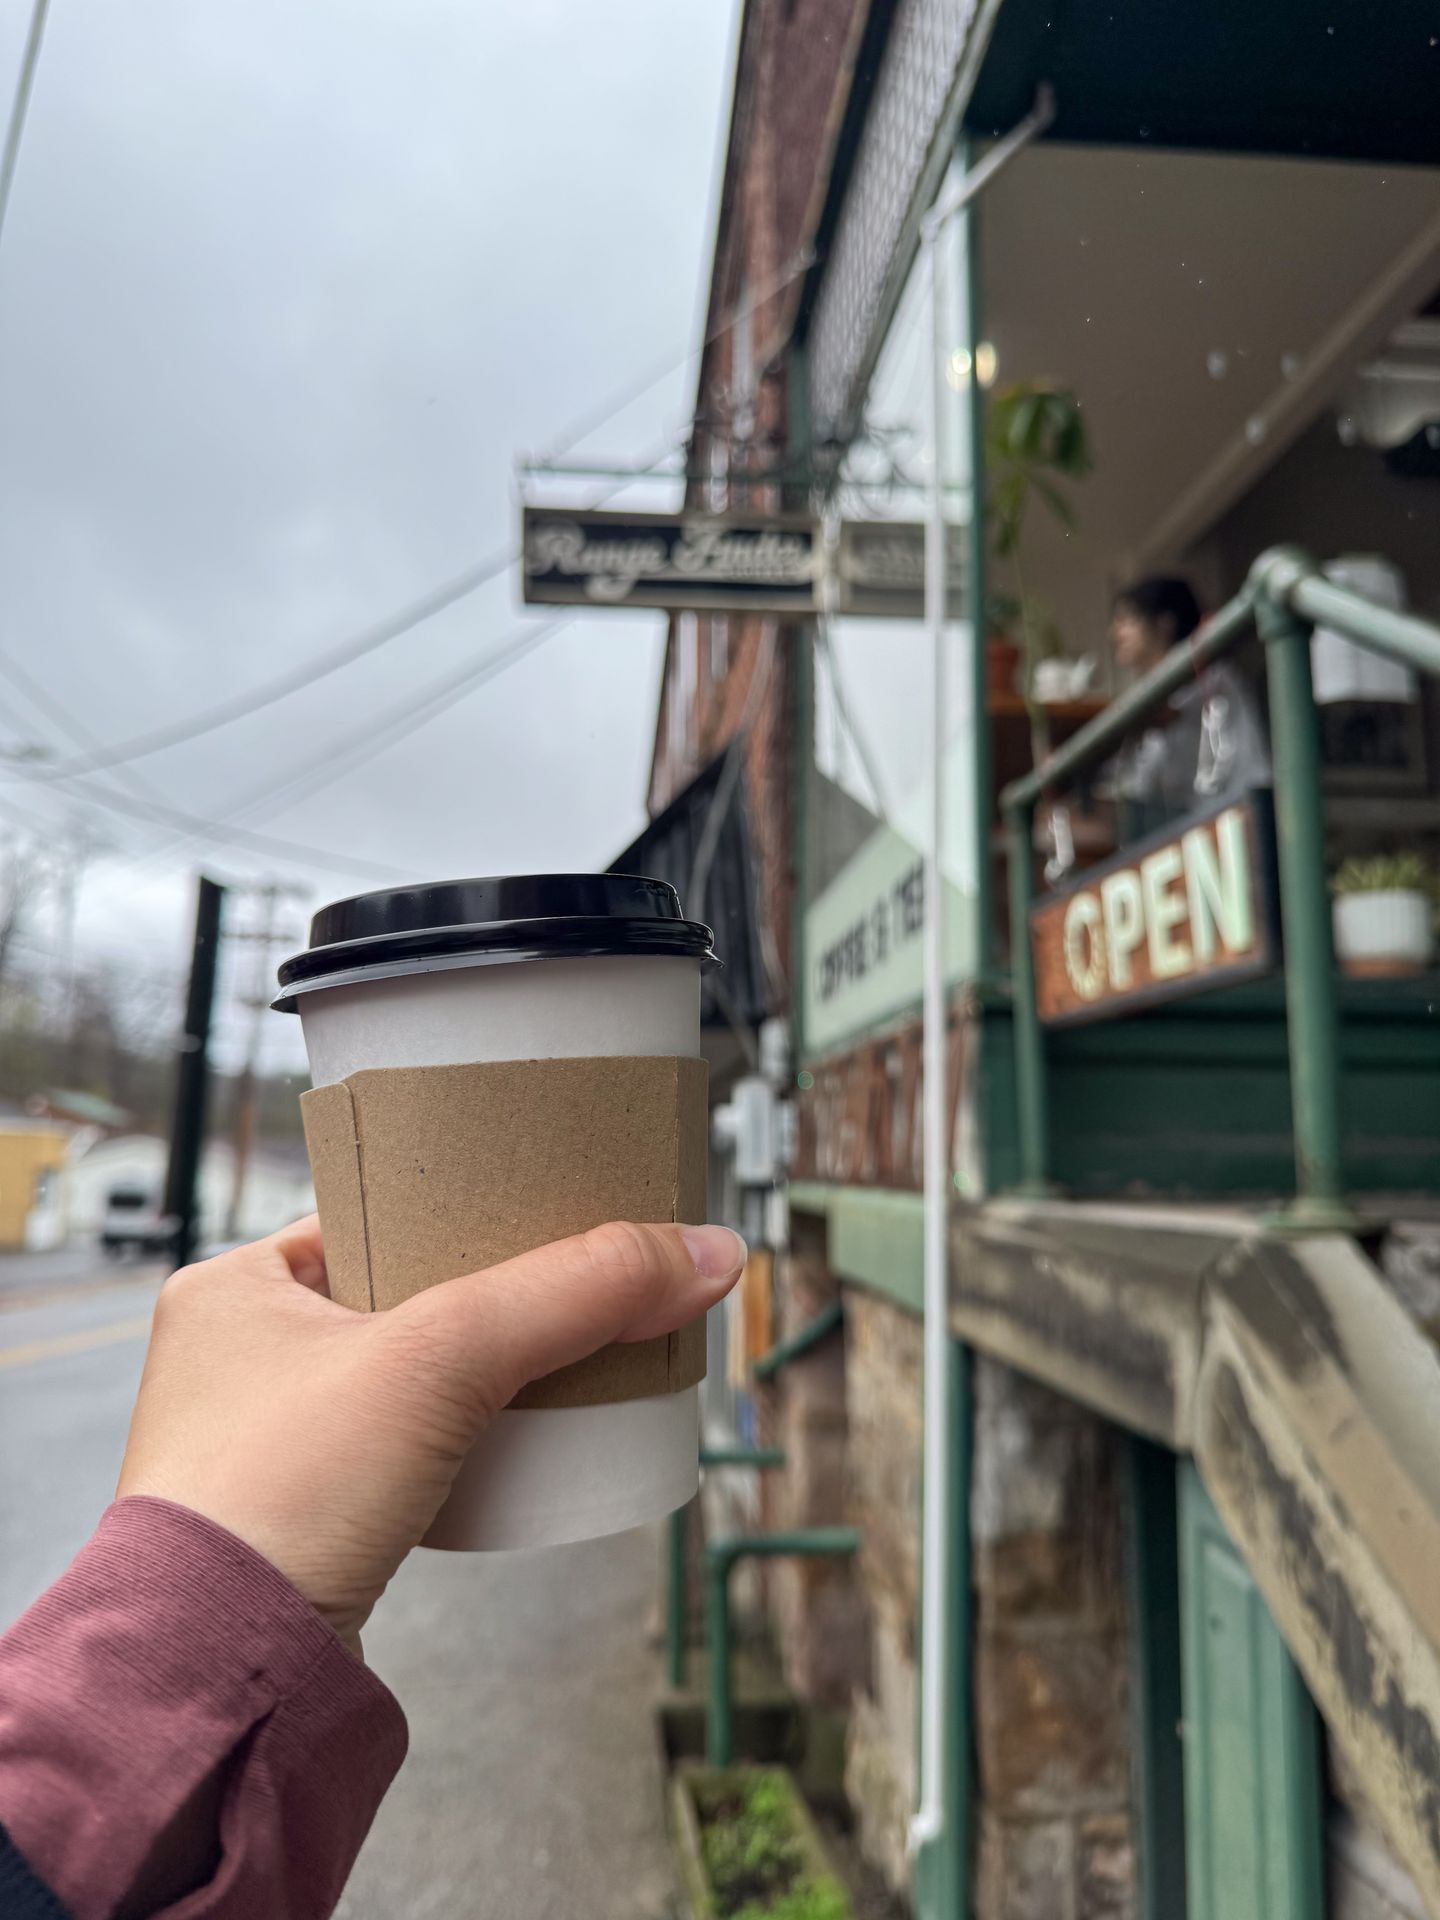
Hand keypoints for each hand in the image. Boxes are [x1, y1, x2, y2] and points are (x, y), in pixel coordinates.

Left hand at [117, 1216, 744, 1652]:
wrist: (217, 1678)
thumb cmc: (282, 1497)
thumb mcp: (445, 1358)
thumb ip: (579, 1292)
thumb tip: (708, 1251)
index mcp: (232, 1283)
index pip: (375, 1209)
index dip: (465, 1204)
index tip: (541, 1205)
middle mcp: (234, 1355)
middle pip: (404, 1291)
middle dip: (490, 1295)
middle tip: (570, 1286)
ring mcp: (264, 1442)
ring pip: (409, 1375)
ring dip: (483, 1372)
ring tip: (560, 1358)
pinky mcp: (301, 1518)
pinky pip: (403, 1449)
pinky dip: (462, 1440)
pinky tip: (514, 1440)